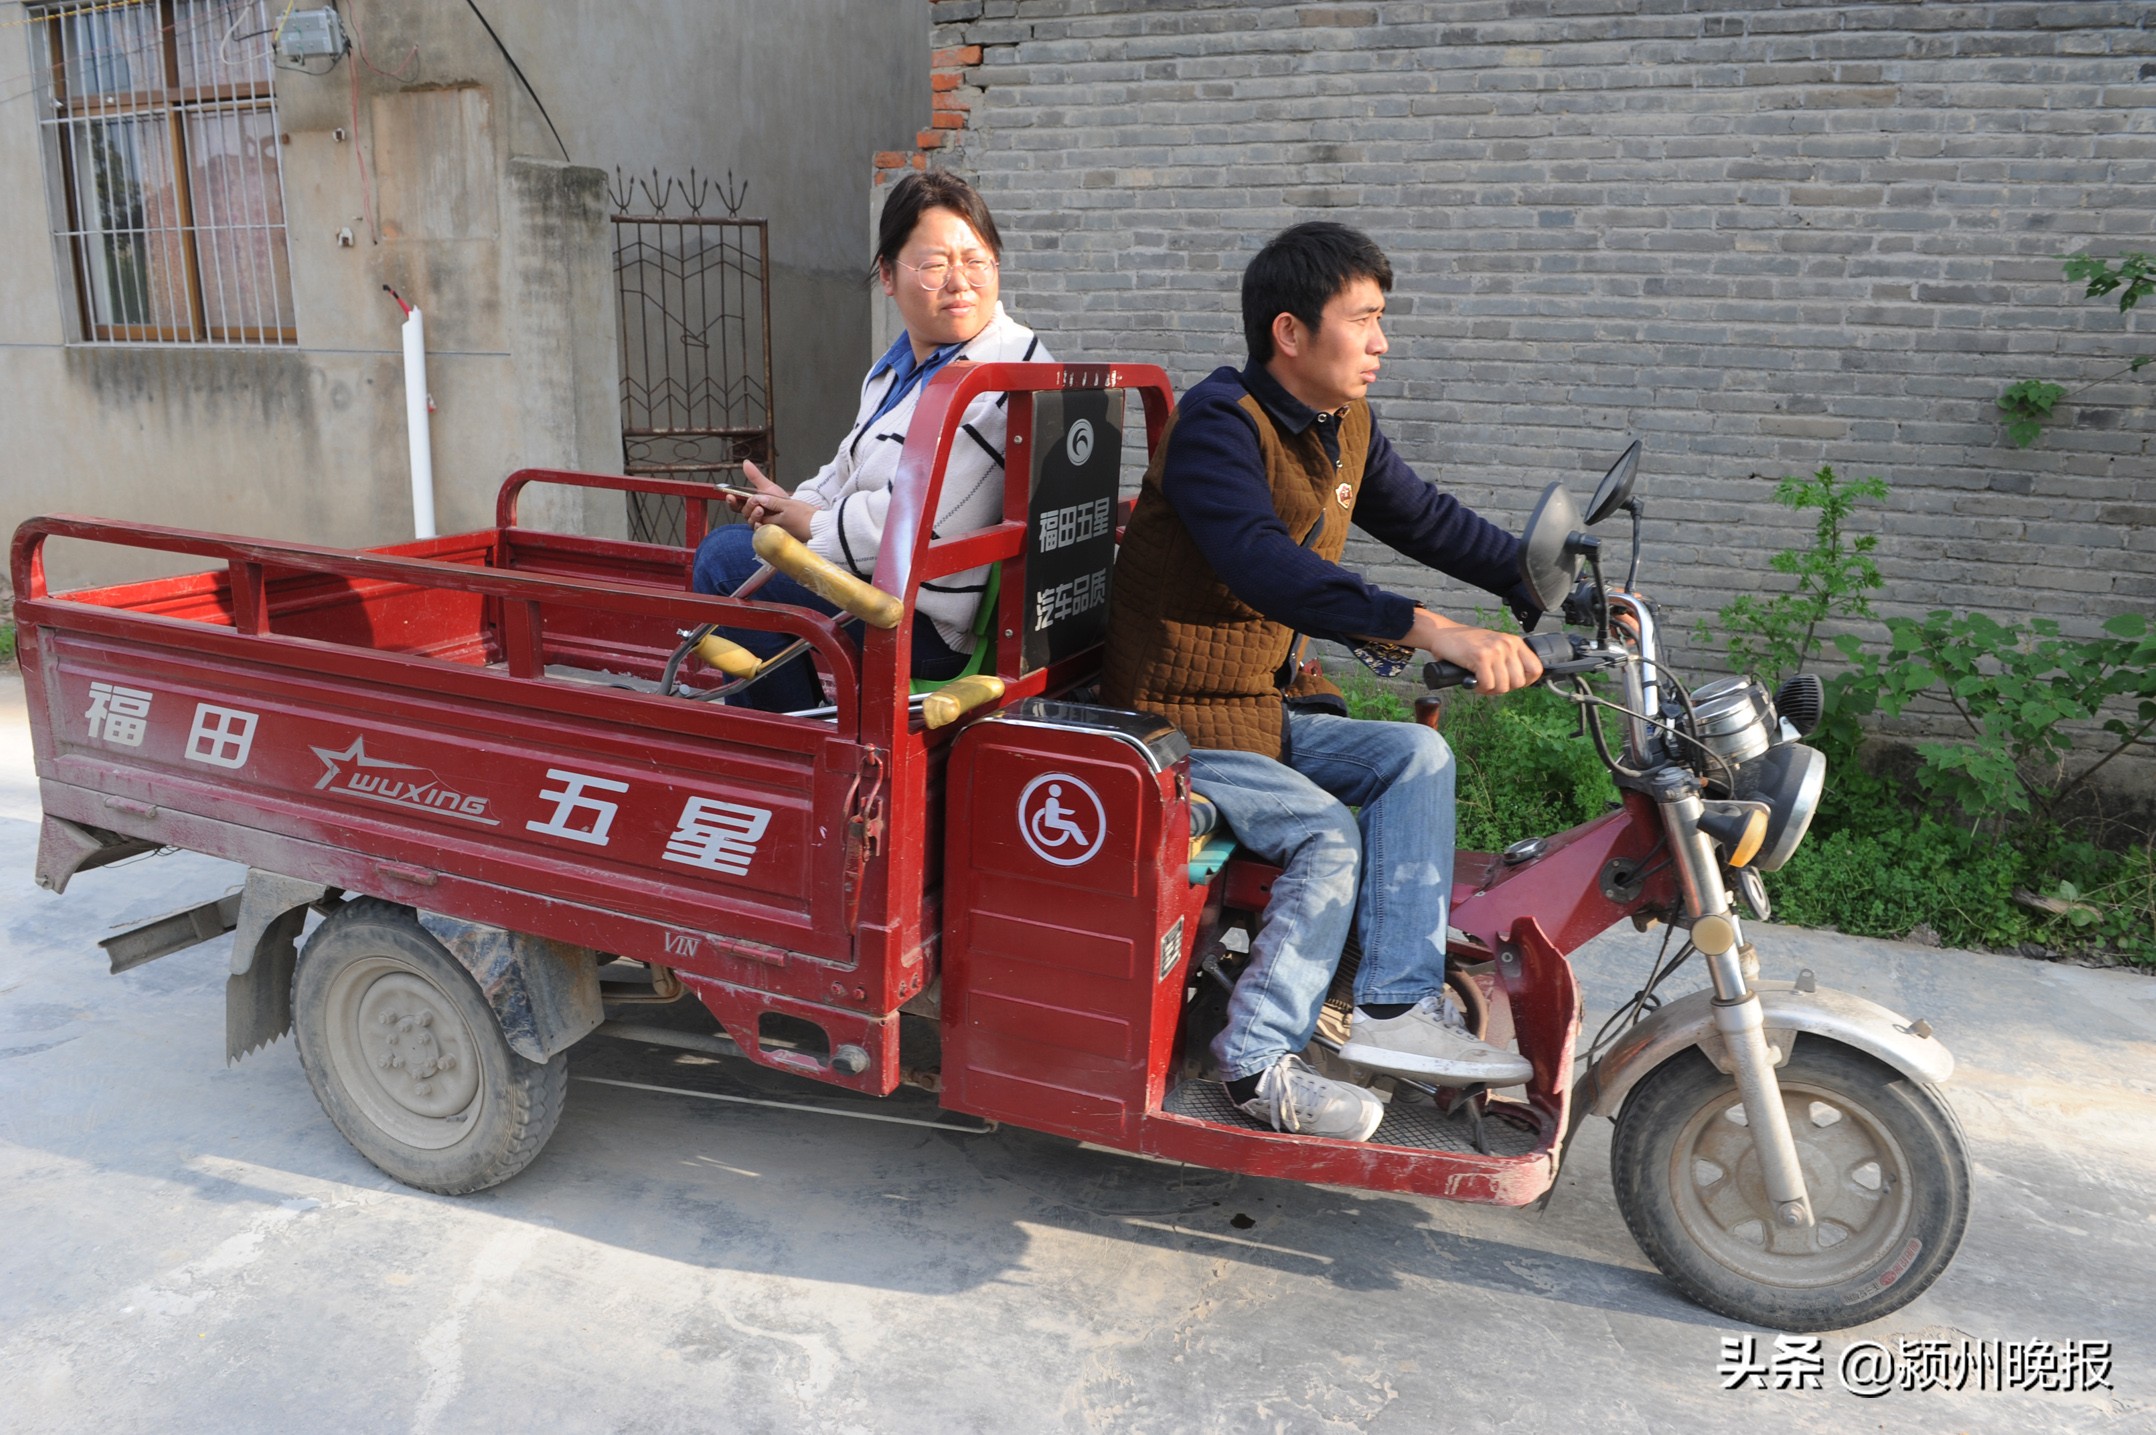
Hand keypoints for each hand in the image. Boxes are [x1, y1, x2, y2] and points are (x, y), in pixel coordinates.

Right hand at [735, 459, 815, 541]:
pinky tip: (762, 524)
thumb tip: (745, 462)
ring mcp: (759, 524)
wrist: (794, 510)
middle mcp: (752, 515)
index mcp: (750, 505)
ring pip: (751, 522)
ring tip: (761, 510)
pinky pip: (760, 532)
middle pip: (744, 513)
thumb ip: (755, 476)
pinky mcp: (767, 532)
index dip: (731, 501)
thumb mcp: (767, 486)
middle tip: (755, 502)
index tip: (730, 496)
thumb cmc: (779, 500)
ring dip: (754, 516)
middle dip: (748, 507)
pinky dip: (760, 528)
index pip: (736, 505)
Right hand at [1405, 609, 1543, 693]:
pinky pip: (1488, 684)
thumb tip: (1519, 681)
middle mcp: (1508, 645)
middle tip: (1491, 683)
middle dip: (1504, 688)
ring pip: (1503, 686)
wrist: (1444, 633)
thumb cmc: (1467, 643)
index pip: (1536, 668)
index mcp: (1515, 642)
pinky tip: (1473, 681)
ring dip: (1490, 690)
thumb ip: (1509, 659)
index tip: (1512, 683)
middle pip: (1519, 682)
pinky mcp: (1480, 657)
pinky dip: (1480, 688)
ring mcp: (1495, 651)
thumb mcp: (1495, 645)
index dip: (1526, 682)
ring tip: (1480, 682)